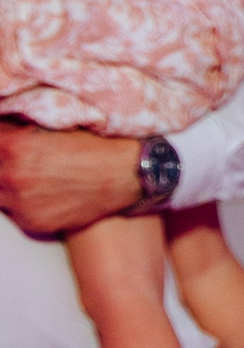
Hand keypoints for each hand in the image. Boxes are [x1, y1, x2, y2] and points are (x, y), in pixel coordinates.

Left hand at [0, 122, 142, 234]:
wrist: (126, 174)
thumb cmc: (95, 145)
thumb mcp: (53, 124)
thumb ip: (20, 128)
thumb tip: (8, 125)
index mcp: (13, 147)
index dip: (3, 138)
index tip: (10, 139)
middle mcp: (12, 177)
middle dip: (3, 160)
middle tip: (22, 158)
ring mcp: (21, 204)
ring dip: (5, 183)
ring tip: (29, 175)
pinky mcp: (33, 223)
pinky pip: (14, 212)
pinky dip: (21, 203)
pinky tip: (41, 192)